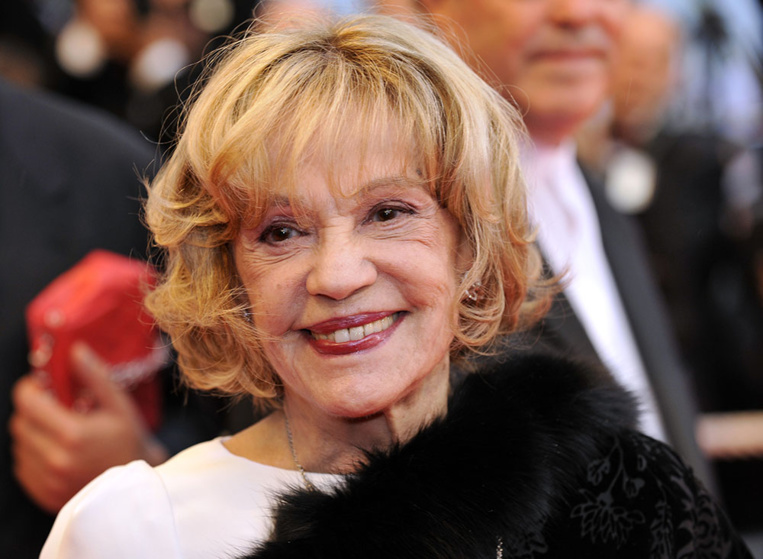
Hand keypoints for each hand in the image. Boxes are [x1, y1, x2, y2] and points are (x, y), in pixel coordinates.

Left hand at [9, 342, 167, 512]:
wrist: (137, 488)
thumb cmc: (130, 442)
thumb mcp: (120, 405)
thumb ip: (95, 377)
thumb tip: (75, 350)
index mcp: (72, 434)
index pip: (27, 402)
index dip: (29, 388)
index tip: (41, 385)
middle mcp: (55, 459)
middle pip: (19, 424)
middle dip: (31, 410)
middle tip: (53, 406)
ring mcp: (48, 480)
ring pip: (19, 446)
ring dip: (32, 433)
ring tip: (58, 431)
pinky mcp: (43, 494)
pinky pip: (23, 467)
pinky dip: (33, 455)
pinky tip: (57, 451)